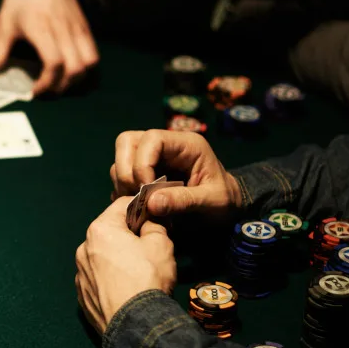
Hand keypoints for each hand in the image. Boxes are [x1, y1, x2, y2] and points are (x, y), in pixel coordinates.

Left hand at [0, 0, 98, 94]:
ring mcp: (78, 30)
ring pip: (89, 64)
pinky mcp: (86, 29)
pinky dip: (84, 68)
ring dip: (76, 79)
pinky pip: (93, 55)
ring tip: (59, 82)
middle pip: (76, 69)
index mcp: (42, 30)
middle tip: (45, 90)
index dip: (46, 83)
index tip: (33, 91)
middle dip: (62, 87)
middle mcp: (64, 31)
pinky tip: (68, 70)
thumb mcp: (4, 23)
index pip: (54, 63)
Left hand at [75, 197, 175, 333]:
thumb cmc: (147, 279)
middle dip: (128, 234)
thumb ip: (154, 225)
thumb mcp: (161, 244)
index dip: (140, 206)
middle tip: (149, 243)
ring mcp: (80, 273)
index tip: (153, 212)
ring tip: (138, 270)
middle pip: (110, 232)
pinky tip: (126, 288)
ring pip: (102, 256)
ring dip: (117, 257)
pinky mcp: (82, 295)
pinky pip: (98, 278)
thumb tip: (149, 223)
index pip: (122, 205)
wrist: (135, 324)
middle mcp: (83, 248)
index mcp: (100, 230)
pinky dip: (110, 278)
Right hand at [110, 130, 241, 218]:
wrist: (227, 209)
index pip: (152, 139)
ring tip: (138, 204)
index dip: (142, 163)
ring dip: (123, 183)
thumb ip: (184, 201)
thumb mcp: (212, 202)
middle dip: (126, 171)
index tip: (146, 189)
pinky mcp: (145, 172)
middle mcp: (165, 146)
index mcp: (186, 145)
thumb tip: (151, 204)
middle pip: (127, 142)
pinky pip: (122, 175)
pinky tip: (137, 206)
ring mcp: (152, 158)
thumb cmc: (225, 201)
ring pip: (121, 159)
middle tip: (137, 195)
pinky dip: (123, 191)